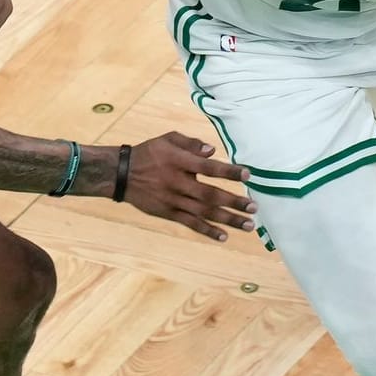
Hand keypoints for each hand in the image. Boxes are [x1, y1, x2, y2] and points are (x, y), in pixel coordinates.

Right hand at [122, 132, 256, 240]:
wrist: (120, 175)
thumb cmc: (149, 153)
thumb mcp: (167, 139)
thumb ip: (191, 143)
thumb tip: (212, 151)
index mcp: (178, 161)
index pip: (208, 168)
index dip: (228, 172)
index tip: (248, 175)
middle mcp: (177, 182)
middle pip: (209, 195)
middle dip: (233, 202)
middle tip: (254, 208)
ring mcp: (173, 200)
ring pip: (203, 212)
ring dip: (227, 219)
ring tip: (248, 225)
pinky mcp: (168, 213)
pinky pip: (190, 223)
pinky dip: (207, 230)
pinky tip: (223, 236)